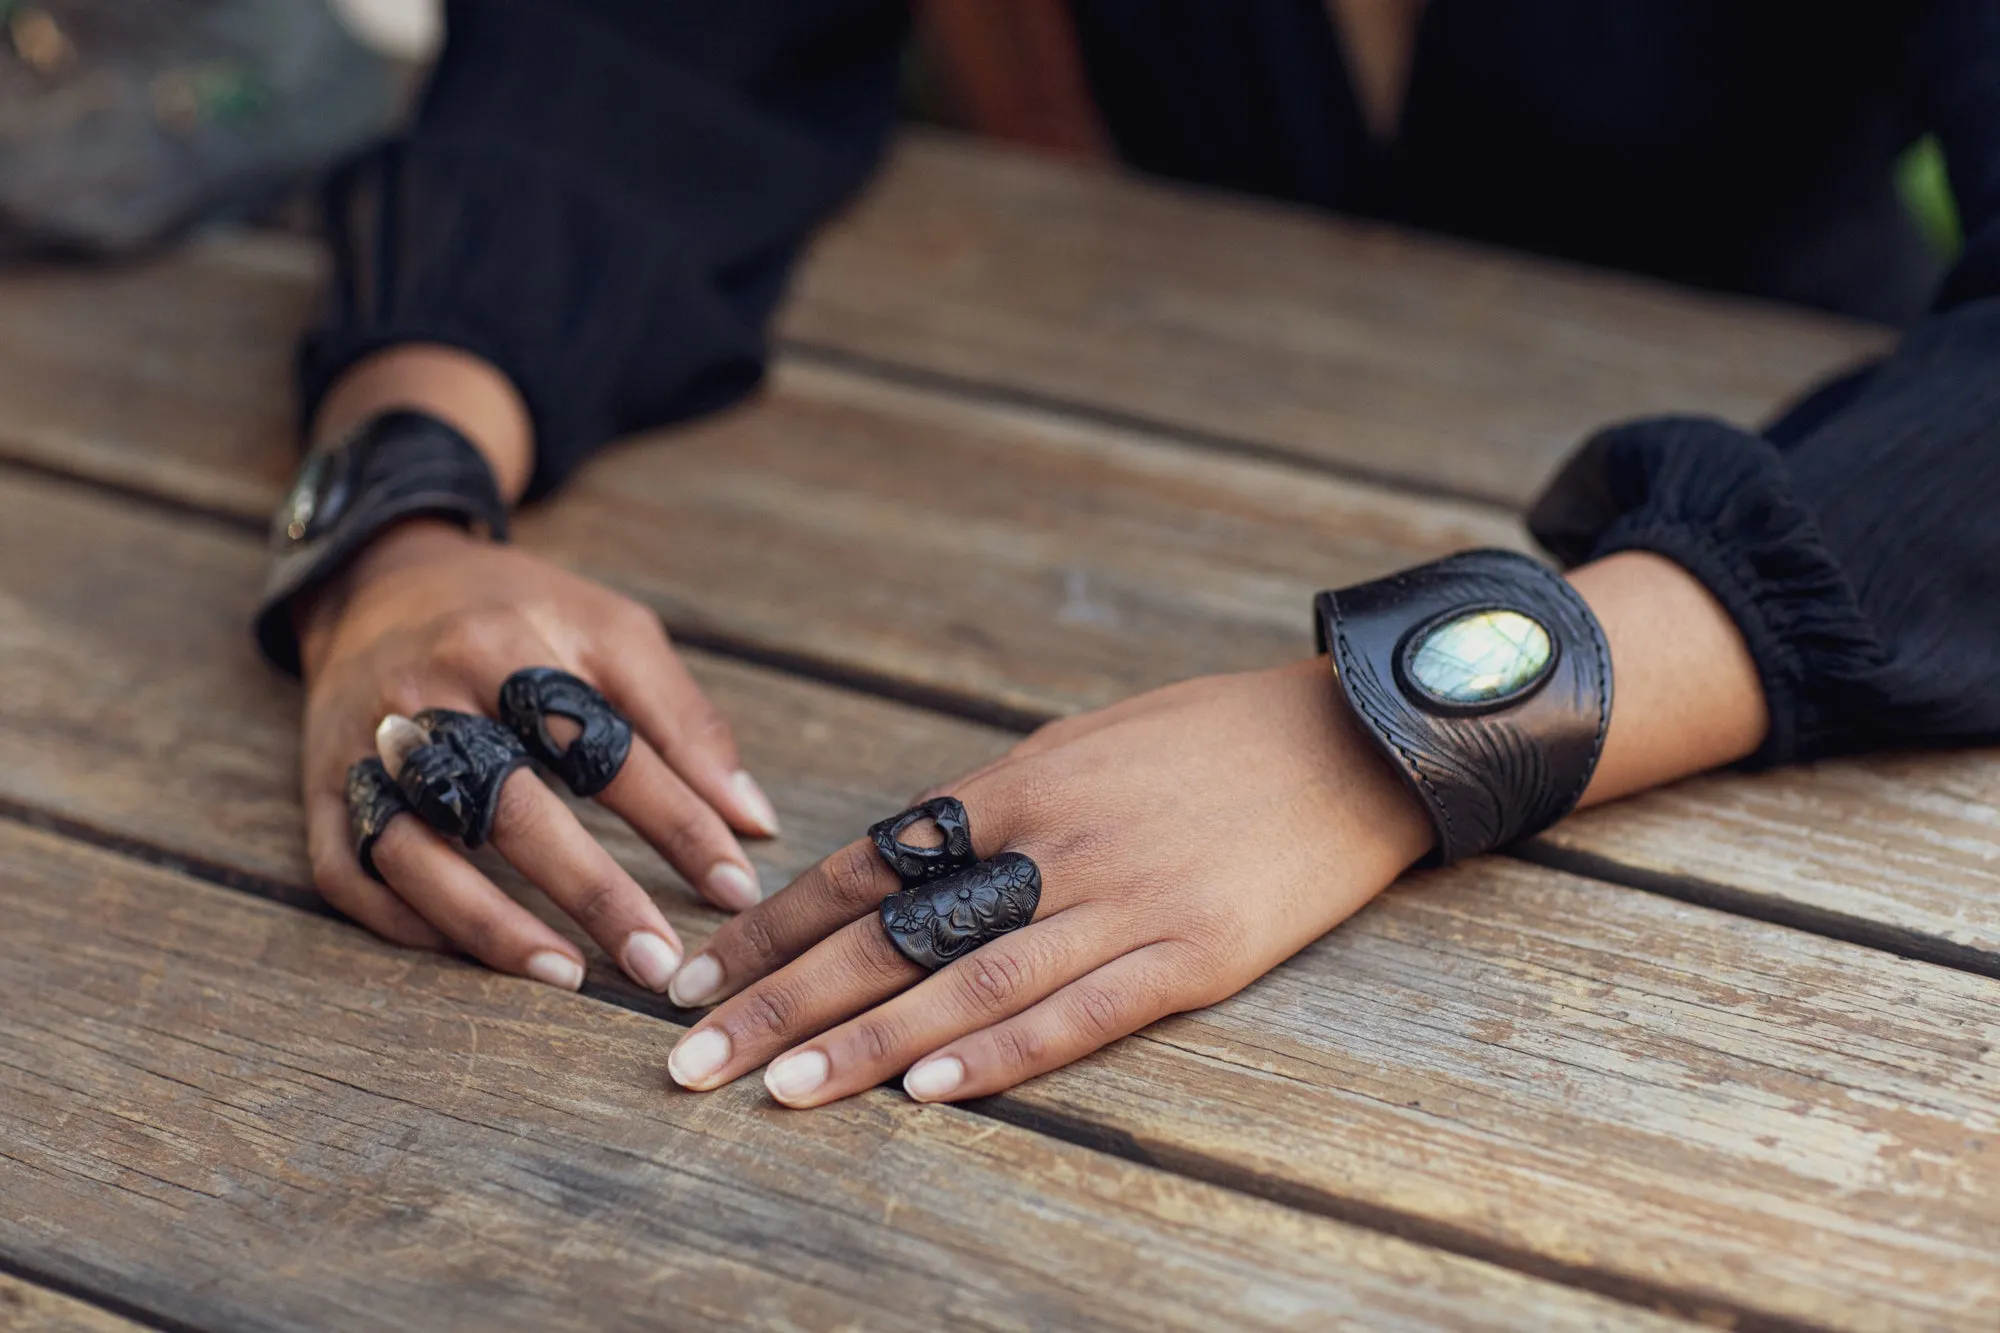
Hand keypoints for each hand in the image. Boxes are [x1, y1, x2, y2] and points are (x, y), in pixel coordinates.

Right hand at [299, 519, 780, 992]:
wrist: (381, 579)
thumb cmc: (519, 615)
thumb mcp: (611, 632)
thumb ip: (685, 721)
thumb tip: (754, 821)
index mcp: (508, 644)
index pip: (604, 747)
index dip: (677, 822)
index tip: (735, 888)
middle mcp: (424, 696)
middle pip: (509, 805)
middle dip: (591, 891)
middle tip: (660, 963)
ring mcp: (361, 748)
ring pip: (415, 853)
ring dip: (490, 925)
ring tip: (567, 976)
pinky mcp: (319, 790)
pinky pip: (351, 876)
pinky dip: (410, 925)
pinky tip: (477, 956)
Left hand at [661, 659, 1432, 1105]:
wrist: (1360, 739)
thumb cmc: (1214, 740)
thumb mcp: (1090, 745)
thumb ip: (998, 806)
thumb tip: (906, 862)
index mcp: (1019, 782)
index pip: (868, 863)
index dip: (778, 923)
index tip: (705, 972)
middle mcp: (1054, 839)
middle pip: (891, 930)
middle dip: (781, 997)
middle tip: (690, 1055)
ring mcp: (1126, 899)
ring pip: (967, 980)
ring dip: (862, 1040)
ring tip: (775, 1091)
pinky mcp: (1197, 954)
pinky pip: (1080, 1013)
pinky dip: (999, 1054)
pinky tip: (926, 1088)